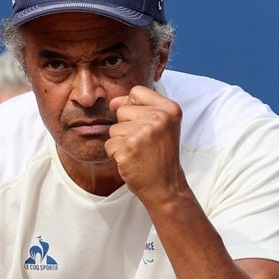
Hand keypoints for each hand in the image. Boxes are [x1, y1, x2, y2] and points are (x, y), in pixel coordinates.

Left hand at [106, 86, 183, 207]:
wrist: (165, 186)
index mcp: (169, 109)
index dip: (133, 106)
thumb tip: (114, 102)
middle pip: (122, 110)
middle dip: (126, 127)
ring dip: (121, 142)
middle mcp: (158, 118)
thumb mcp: (161, 126)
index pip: (136, 91)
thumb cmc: (160, 156)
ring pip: (114, 128)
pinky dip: (115, 155)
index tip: (143, 125)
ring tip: (138, 153)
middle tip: (143, 144)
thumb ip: (140, 108)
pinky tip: (132, 161)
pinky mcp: (128, 148)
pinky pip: (109, 144)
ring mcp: (143, 133)